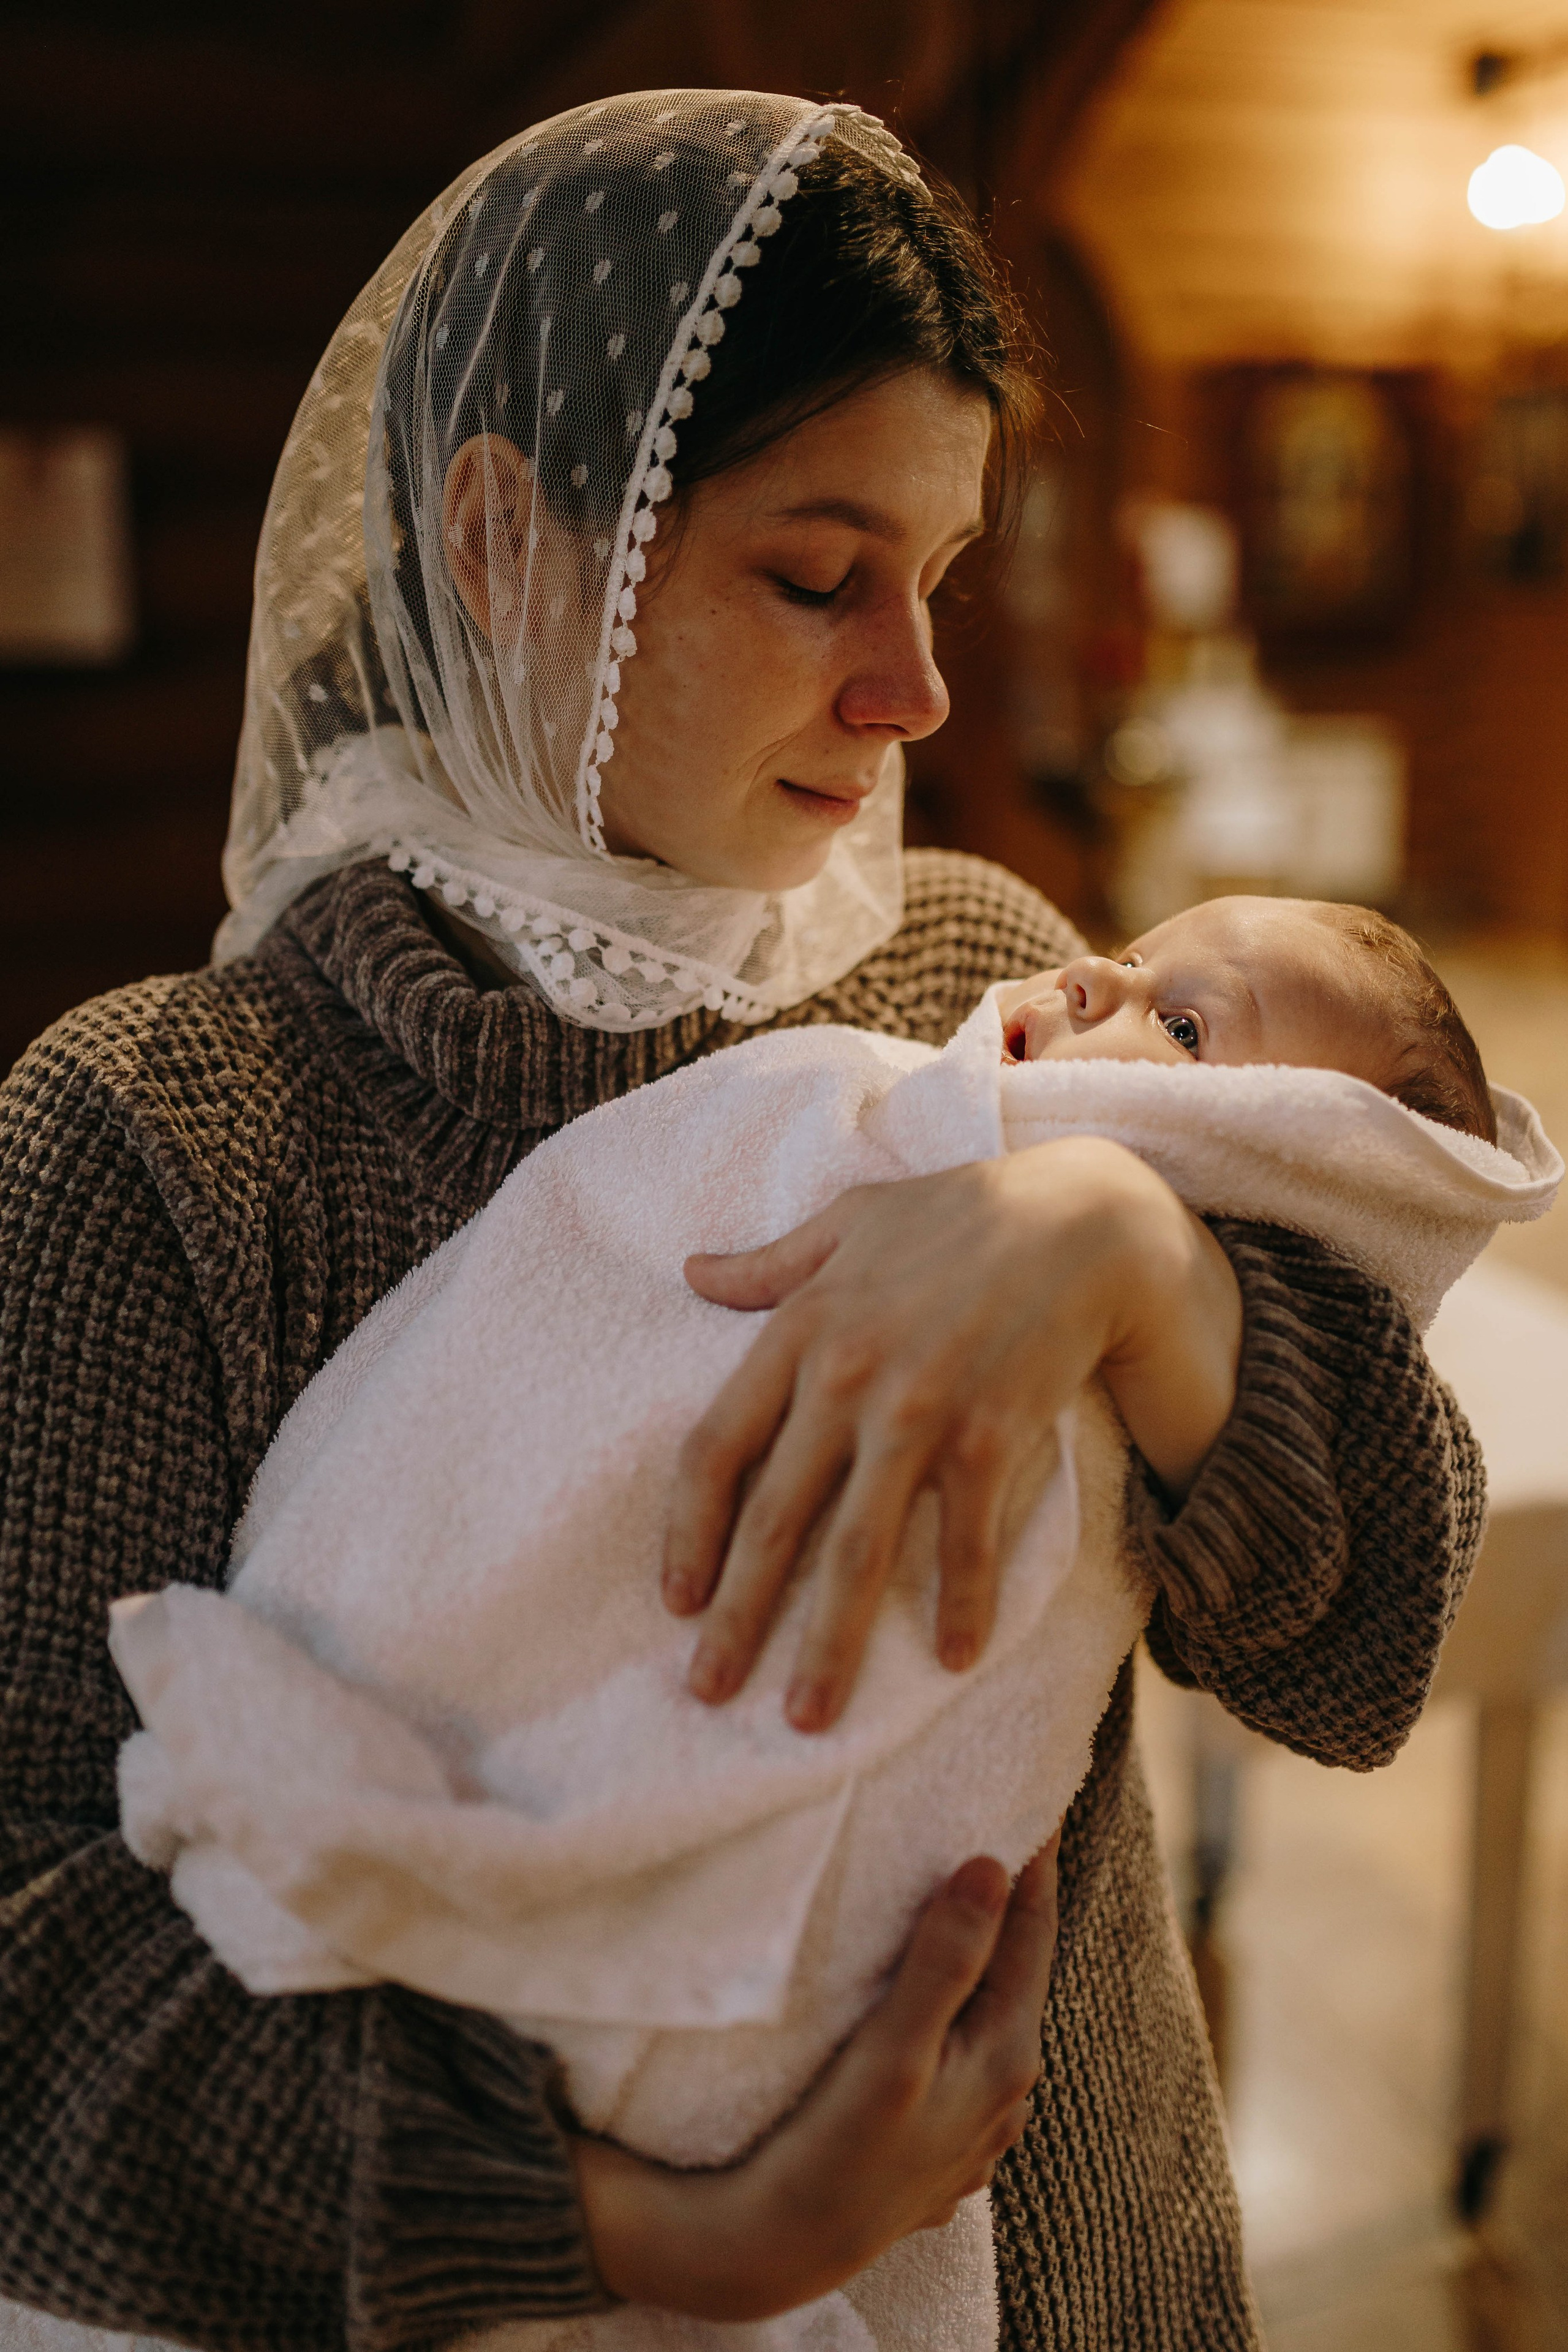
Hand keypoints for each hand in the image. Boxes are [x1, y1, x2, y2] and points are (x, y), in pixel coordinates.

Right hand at [572, 1839, 1058, 2321]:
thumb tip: (992, 1867)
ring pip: (989, 2013)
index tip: (1029, 1796)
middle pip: (1016, 1970)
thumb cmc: (835, 2149)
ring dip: (978, 1957)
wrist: (780, 2250)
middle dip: (1006, 1902)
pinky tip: (926, 2002)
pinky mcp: (938, 2144)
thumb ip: (946, 1960)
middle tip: (990, 1826)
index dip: (1032, 1860)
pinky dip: (952, 2011)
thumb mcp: (893, 2051)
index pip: (1032, 1931)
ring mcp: (975, 2125)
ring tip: (954, 1899)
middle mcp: (1006, 2091)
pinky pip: (960, 2054)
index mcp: (1007, 2056)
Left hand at [664, 1137, 1241, 1729]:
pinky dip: (960, 1602)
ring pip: (858, 1550)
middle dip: (739, 1619)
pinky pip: (965, 1538)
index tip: (676, 1601)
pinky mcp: (993, 1433)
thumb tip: (691, 1272)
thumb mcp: (850, 1221)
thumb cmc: (962, 1214)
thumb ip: (770, 1263)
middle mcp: (848, 1378)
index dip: (687, 1533)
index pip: (715, 1449)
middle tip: (710, 1693)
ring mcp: (920, 1410)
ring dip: (830, 1644)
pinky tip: (952, 1657)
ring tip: (809, 1716)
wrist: (1082, 1217)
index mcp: (801, 1330)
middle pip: (775, 1521)